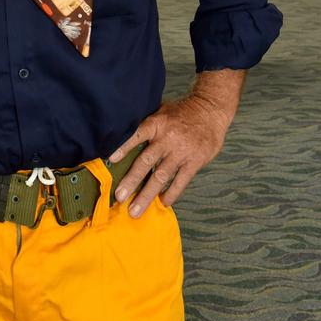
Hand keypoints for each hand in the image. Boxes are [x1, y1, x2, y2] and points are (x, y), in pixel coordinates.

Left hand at [108, 69, 246, 217]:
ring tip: (135, 210)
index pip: (136, 135)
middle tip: (119, 197)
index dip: (123, 147)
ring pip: (161, 177)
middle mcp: (167, 139)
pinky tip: (162, 203)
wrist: (210, 110)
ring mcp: (181, 152)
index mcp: (156, 123)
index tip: (111, 160)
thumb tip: (121, 134)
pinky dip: (170, 193)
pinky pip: (180, 182)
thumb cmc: (181, 112)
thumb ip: (146, 124)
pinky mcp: (194, 162)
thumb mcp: (161, 110)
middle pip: (146, 162)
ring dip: (147, 195)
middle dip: (131, 181)